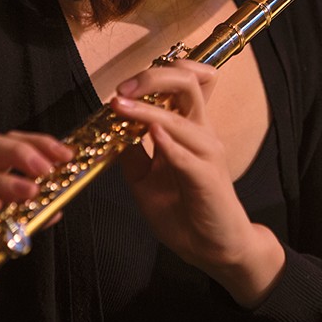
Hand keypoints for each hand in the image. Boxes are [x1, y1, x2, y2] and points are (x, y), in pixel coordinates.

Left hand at [112, 60, 284, 306]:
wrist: (214, 247)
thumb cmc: (184, 211)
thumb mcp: (145, 178)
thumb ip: (131, 153)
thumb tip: (108, 129)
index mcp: (189, 129)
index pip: (183, 82)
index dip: (154, 74)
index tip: (122, 87)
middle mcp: (202, 133)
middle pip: (188, 83)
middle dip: (153, 77)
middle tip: (122, 88)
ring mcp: (208, 154)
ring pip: (183, 117)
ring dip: (148, 109)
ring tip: (119, 106)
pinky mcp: (208, 179)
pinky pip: (188, 156)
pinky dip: (169, 142)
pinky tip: (151, 135)